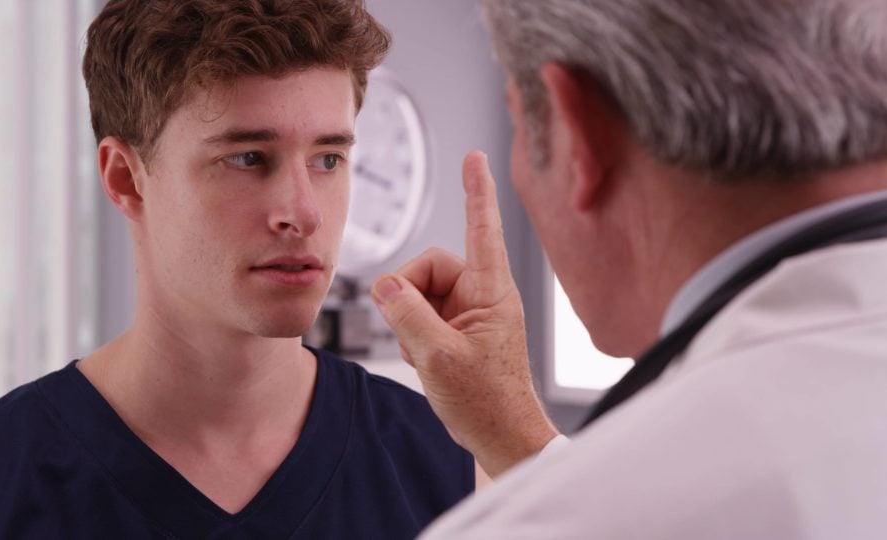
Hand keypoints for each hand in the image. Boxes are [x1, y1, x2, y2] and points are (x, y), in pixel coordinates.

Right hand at [371, 151, 558, 477]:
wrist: (500, 436)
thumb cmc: (486, 401)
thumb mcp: (437, 356)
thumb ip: (406, 313)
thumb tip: (385, 285)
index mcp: (491, 291)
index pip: (482, 229)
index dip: (476, 190)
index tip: (474, 156)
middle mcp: (482, 294)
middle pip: (428, 267)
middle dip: (409, 297)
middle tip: (412, 334)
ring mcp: (469, 312)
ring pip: (419, 292)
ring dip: (410, 323)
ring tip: (426, 356)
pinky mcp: (458, 328)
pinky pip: (422, 314)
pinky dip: (415, 336)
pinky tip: (428, 361)